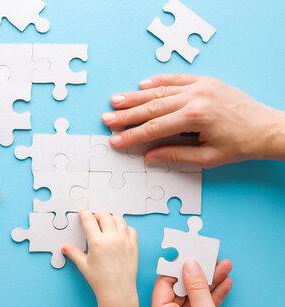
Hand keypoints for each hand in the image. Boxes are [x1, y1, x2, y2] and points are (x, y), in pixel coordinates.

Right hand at [62, 211, 138, 299]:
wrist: (117, 291)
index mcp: (97, 242)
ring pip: (119, 219)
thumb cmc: (101, 281)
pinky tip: (120, 232)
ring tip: (107, 224)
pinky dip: (125, 227)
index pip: (89, 220)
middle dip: (97, 215)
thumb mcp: (83, 265)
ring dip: (111, 219)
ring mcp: (124, 241)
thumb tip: (65, 248)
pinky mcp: (133, 246)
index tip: (83, 213)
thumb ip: (74, 253)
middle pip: (104, 216)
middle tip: (94, 220)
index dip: (84, 214)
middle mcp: (112, 239)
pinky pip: (131, 229)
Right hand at [102, 74, 284, 167]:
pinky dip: (158, 81)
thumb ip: (176, 155)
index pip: (154, 128)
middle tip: (107, 119)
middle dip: (127, 115)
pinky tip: (142, 85)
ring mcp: (201, 86)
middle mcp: (196, 97)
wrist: (268, 129)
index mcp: (196, 118)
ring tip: (116, 100)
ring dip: (136, 96)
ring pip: (160, 91)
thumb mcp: (208, 158)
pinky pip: (177, 79)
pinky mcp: (206, 81)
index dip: (132, 136)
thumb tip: (150, 156)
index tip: (116, 140)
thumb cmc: (241, 145)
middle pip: (152, 107)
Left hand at [147, 259, 241, 306]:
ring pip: (193, 294)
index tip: (188, 254)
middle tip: (209, 258)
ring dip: (209, 281)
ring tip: (222, 266)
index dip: (177, 269)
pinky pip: (201, 304)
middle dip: (198, 273)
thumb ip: (197, 289)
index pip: (164, 285)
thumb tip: (190, 265)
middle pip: (180, 288)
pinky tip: (224, 281)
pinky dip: (213, 294)